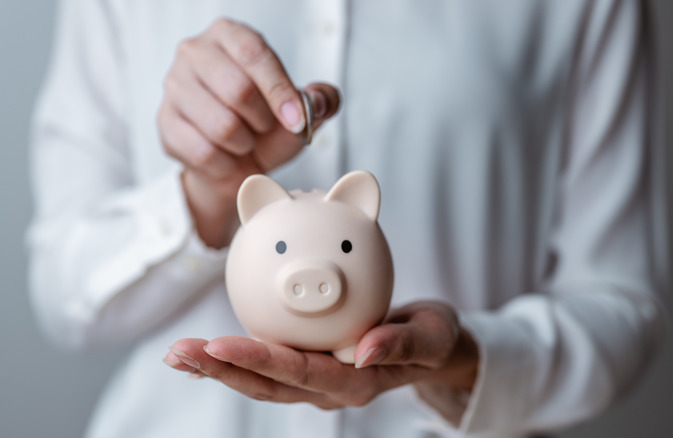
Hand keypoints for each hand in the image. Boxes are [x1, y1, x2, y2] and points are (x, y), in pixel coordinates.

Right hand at [157, 17, 339, 247]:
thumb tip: (320, 99)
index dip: (280, 91)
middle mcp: (194, 51)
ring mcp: (174, 86)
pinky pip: (204, 152)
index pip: (255, 54)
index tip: (297, 121)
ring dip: (244, 144)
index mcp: (230, 35)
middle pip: (237, 89)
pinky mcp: (165, 122)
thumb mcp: (301, 111)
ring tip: (244, 141)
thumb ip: (321, 100)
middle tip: (264, 128)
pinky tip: (226, 156)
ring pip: (221, 125)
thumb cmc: (265, 127)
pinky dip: (226, 163)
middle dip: (262, 120)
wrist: (234, 164)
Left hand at [164, 301, 478, 409]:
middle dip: (221, 369)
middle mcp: (330, 388)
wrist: (431, 342)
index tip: (220, 344)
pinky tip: (208, 347)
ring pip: (261, 381)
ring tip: (178, 354)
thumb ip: (403, 344)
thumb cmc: (434, 336)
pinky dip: (234, 358)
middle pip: (267, 384)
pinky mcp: (310, 367)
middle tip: (179, 352)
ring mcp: (317, 381)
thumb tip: (365, 349)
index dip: (259, 361)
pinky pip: (268, 367)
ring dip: (218, 368)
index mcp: (357, 381)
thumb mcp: (433, 335)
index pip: (300, 373)